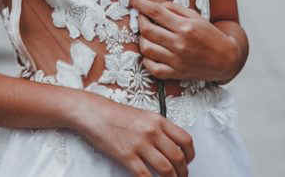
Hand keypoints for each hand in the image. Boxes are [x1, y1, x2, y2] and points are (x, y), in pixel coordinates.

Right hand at [72, 92, 194, 176]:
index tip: (188, 161)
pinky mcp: (127, 156)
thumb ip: (158, 128)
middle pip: (178, 157)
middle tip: (181, 176)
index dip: (190, 154)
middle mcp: (152, 131)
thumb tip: (171, 145)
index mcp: (158, 120)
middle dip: (183, 171)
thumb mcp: (143, 115)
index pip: (185, 139)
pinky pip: (145, 175)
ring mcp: (140, 144)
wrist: (94, 113)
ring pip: (166, 169)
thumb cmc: (116, 114)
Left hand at [130, 0, 238, 81]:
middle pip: (147, 29)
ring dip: (142, 38)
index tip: (133, 0)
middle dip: (139, 20)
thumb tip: (157, 6)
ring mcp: (176, 60)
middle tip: (140, 16)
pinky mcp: (175, 73)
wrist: (225, 59)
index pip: (156, 12)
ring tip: (147, 33)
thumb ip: (176, 9)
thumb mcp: (196, 17)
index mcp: (185, 27)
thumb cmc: (211, 36)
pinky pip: (152, 67)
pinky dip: (146, 58)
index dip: (141, 4)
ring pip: (146, 48)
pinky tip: (151, 51)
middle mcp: (179, 43)